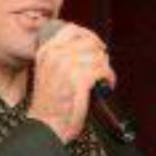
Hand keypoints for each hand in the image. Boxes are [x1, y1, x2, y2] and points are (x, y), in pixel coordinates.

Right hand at [28, 24, 116, 144]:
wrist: (46, 125)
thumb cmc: (49, 104)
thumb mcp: (47, 71)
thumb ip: (61, 56)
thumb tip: (87, 47)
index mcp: (45, 51)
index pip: (72, 30)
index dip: (89, 36)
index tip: (97, 45)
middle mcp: (55, 55)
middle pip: (90, 43)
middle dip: (100, 56)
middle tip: (101, 68)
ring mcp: (67, 66)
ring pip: (99, 57)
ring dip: (105, 69)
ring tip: (103, 80)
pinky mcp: (80, 79)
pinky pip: (104, 70)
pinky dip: (109, 78)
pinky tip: (106, 86)